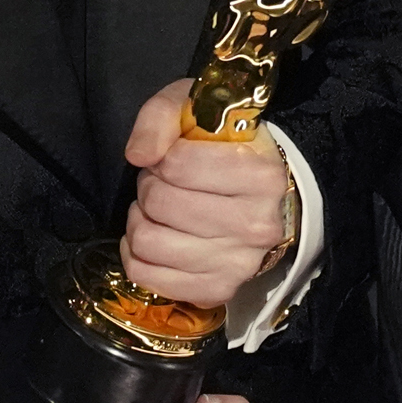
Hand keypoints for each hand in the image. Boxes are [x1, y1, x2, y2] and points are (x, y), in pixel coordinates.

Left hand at [119, 78, 293, 306]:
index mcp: (261, 176)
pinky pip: (145, 276)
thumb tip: (138, 155)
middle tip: (163, 183)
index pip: (177, 165)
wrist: (265, 202)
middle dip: (149, 187)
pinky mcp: (216, 291)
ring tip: (156, 210)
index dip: (163, 156)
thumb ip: (162, 117)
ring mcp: (238, 265)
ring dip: (139, 220)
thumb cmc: (228, 151)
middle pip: (159, 203)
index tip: (174, 158)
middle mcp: (255, 226)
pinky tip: (153, 236)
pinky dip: (136, 255)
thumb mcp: (197, 111)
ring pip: (148, 242)